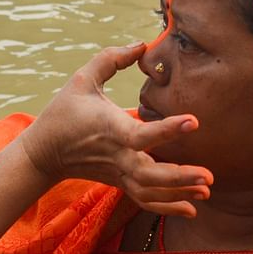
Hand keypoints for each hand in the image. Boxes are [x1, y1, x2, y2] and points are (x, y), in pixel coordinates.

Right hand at [19, 44, 212, 216]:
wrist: (43, 153)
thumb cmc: (63, 112)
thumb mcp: (82, 79)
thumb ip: (111, 59)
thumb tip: (142, 44)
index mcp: (110, 129)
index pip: (141, 134)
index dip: (167, 129)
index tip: (193, 121)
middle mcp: (117, 156)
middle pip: (149, 175)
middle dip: (179, 177)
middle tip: (208, 176)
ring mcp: (118, 173)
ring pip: (150, 192)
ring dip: (179, 193)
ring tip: (206, 190)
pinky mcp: (119, 183)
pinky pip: (145, 200)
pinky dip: (168, 207)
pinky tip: (192, 208)